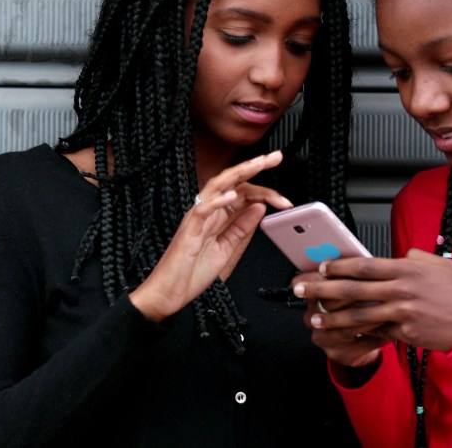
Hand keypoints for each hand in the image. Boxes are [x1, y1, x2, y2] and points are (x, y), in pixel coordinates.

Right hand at [129, 151, 290, 320]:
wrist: (167, 294)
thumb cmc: (191, 273)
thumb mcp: (227, 249)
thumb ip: (242, 228)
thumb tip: (260, 207)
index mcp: (217, 215)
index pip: (243, 192)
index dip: (266, 192)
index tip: (284, 199)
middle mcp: (207, 211)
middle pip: (232, 181)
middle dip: (255, 166)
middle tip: (275, 157)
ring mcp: (196, 219)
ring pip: (217, 187)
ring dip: (239, 174)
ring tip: (258, 164)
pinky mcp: (188, 231)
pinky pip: (202, 210)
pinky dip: (218, 201)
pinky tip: (233, 196)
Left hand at [293, 248, 451, 352]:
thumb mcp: (439, 264)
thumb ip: (415, 257)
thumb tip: (400, 256)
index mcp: (407, 269)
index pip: (364, 265)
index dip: (339, 265)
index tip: (322, 266)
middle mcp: (401, 290)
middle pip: (353, 289)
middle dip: (323, 289)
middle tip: (302, 289)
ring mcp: (402, 314)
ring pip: (359, 316)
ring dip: (333, 318)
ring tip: (314, 319)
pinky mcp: (405, 333)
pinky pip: (376, 333)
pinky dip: (358, 334)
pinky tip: (342, 336)